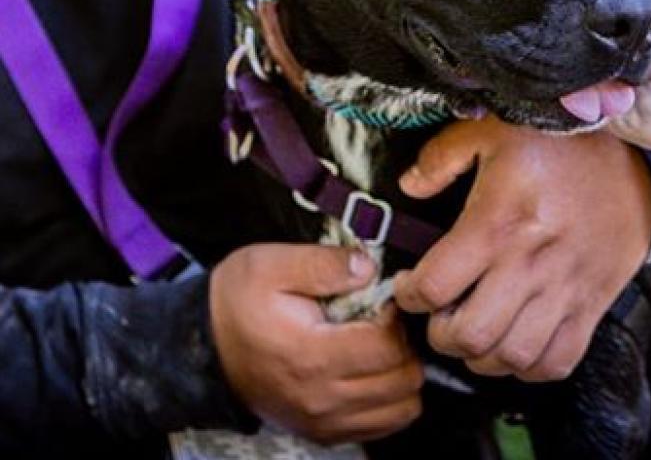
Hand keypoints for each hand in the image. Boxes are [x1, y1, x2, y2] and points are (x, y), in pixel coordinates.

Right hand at [209, 244, 423, 443]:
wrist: (201, 347)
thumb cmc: (238, 301)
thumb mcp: (271, 264)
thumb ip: (324, 263)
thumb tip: (370, 268)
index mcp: (312, 356)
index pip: (388, 347)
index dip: (396, 317)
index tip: (383, 299)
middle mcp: (322, 399)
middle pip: (402, 381)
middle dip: (405, 344)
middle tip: (385, 320)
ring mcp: (323, 422)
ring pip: (400, 409)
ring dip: (402, 373)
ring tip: (381, 344)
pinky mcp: (322, 433)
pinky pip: (381, 427)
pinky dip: (389, 400)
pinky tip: (373, 370)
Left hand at [393, 117, 650, 381]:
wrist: (635, 156)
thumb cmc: (557, 142)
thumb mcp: (489, 130)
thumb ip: (441, 157)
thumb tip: (408, 186)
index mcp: (498, 221)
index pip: (435, 285)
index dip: (409, 294)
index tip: (409, 286)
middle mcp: (529, 263)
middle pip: (470, 334)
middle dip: (440, 335)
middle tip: (439, 315)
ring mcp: (564, 289)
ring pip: (511, 357)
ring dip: (480, 357)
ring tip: (474, 331)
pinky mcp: (592, 303)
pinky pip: (557, 361)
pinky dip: (528, 367)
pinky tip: (514, 343)